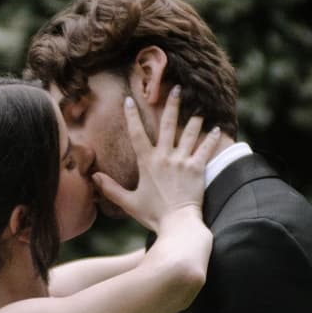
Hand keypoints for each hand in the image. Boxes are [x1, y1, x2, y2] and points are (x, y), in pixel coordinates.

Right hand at [94, 87, 216, 231]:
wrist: (178, 224)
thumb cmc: (153, 215)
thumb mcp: (129, 202)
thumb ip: (110, 188)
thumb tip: (94, 176)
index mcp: (147, 162)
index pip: (136, 133)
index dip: (132, 116)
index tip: (130, 100)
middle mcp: (165, 157)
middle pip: (167, 124)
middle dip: (171, 104)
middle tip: (175, 88)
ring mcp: (182, 161)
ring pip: (189, 133)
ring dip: (194, 118)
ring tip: (199, 107)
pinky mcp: (197, 168)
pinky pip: (205, 149)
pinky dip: (211, 139)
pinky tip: (217, 129)